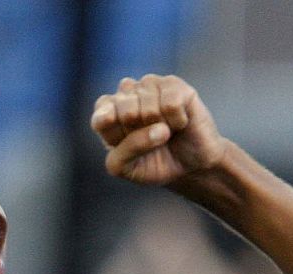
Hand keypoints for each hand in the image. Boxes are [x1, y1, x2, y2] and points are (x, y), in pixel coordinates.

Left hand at [90, 74, 226, 185]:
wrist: (191, 166)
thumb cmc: (155, 164)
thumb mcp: (128, 169)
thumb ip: (124, 152)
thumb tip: (157, 129)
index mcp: (108, 112)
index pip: (101, 117)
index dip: (117, 136)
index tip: (128, 145)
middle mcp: (127, 93)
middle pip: (125, 111)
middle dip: (142, 134)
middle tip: (152, 140)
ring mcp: (150, 85)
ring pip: (149, 108)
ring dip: (162, 130)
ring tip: (167, 131)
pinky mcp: (174, 85)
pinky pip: (171, 104)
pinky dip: (177, 122)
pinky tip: (179, 123)